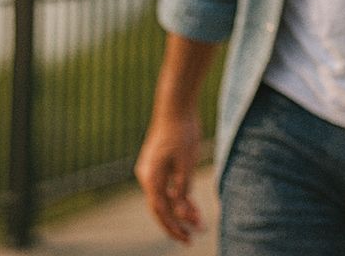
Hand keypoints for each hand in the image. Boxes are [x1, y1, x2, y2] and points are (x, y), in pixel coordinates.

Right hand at [135, 111, 204, 242]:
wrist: (175, 106)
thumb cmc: (183, 132)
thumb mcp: (186, 163)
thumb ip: (182, 188)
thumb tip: (182, 211)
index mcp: (151, 178)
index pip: (161, 211)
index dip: (174, 227)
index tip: (188, 238)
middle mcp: (147, 176)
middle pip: (160, 207)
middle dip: (176, 223)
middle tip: (192, 237)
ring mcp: (150, 170)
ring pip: (164, 197)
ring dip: (180, 209)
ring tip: (198, 221)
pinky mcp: (157, 164)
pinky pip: (165, 186)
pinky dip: (177, 196)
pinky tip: (191, 204)